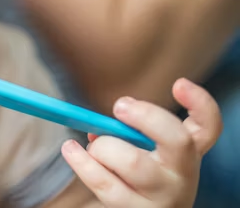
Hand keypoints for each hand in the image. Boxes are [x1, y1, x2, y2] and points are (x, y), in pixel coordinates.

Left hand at [61, 78, 221, 206]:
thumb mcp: (147, 153)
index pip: (208, 127)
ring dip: (104, 147)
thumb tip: (98, 127)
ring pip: (133, 162)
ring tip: (92, 145)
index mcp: (188, 154)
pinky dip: (82, 163)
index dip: (200, 103)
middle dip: (146, 116)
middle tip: (119, 106)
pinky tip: (71, 150)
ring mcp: (162, 198)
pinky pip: (105, 184)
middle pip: (177, 140)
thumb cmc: (139, 177)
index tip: (178, 84)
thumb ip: (131, 133)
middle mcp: (182, 175)